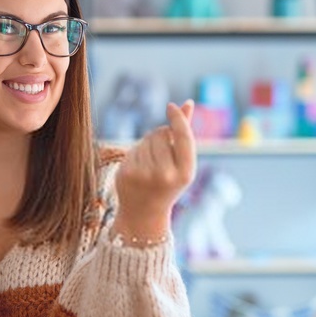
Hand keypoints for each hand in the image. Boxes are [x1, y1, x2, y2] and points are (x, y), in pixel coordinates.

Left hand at [115, 100, 196, 223]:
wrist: (144, 213)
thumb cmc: (168, 183)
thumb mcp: (181, 163)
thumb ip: (184, 133)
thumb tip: (188, 103)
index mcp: (185, 172)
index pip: (183, 136)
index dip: (178, 119)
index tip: (170, 107)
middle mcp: (166, 174)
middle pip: (162, 134)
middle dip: (162, 137)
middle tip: (162, 156)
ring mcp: (145, 175)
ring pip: (146, 140)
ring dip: (149, 145)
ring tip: (151, 165)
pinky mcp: (127, 173)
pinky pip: (133, 148)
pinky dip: (137, 154)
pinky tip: (139, 169)